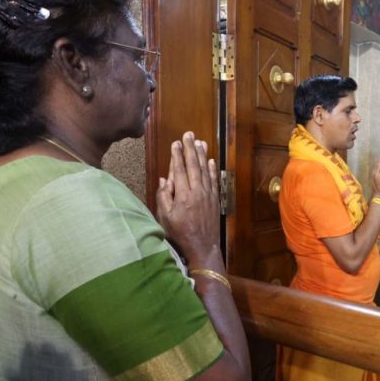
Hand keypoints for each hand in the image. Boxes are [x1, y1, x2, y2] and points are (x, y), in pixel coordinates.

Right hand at [156, 132, 221, 270]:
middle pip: (193, 165)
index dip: (177, 155)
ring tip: (200, 141)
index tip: (176, 143)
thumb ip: (164, 197)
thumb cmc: (180, 233)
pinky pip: (214, 180)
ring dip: (202, 154)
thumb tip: (165, 178)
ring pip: (205, 170)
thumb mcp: (165, 217)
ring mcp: (208, 194)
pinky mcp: (215, 199)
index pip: (180, 169)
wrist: (202, 246)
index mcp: (183, 195)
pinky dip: (212, 169)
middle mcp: (197, 191)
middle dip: (190, 148)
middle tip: (189, 134)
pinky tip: (211, 160)